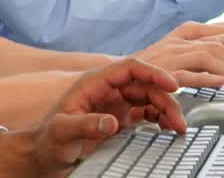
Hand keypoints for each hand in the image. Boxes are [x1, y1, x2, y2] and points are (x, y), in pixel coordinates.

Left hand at [0, 59, 183, 177]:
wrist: (45, 155)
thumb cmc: (49, 141)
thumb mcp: (63, 132)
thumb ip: (85, 125)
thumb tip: (111, 122)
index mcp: (93, 84)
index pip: (129, 68)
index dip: (152, 72)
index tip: (172, 84)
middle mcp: (106, 90)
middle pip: (144, 84)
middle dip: (165, 98)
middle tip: (179, 121)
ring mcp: (114, 104)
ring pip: (148, 98)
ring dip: (166, 109)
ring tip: (177, 127)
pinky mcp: (120, 119)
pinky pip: (146, 112)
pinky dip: (160, 118)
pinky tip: (168, 128)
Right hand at [132, 30, 223, 93]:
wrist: (119, 73)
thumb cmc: (152, 66)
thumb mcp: (180, 51)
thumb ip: (203, 46)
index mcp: (187, 31)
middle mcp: (181, 38)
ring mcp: (172, 52)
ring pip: (211, 52)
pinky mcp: (163, 69)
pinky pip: (188, 70)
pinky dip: (206, 76)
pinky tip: (219, 82)